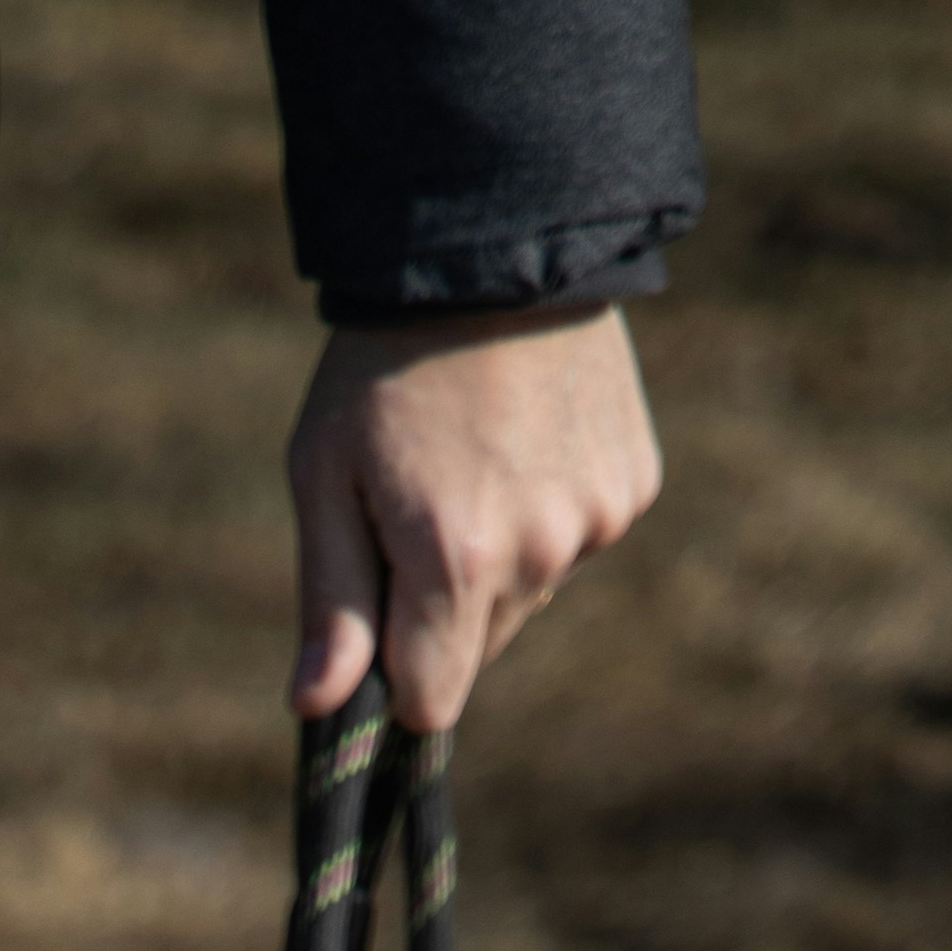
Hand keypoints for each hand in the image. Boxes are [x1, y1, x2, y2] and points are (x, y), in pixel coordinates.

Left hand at [289, 301, 661, 733]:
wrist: (494, 242)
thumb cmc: (383, 366)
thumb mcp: (326, 475)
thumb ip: (331, 600)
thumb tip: (317, 708)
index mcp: (455, 563)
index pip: (432, 703)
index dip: (399, 680)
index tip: (381, 632)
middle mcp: (539, 553)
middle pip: (481, 649)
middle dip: (444, 609)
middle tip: (420, 507)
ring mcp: (597, 519)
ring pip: (532, 593)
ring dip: (501, 558)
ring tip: (477, 460)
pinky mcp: (634, 483)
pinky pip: (581, 537)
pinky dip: (552, 509)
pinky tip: (528, 438)